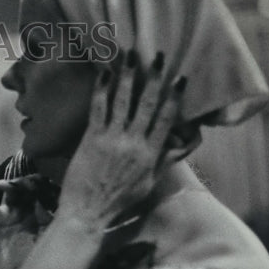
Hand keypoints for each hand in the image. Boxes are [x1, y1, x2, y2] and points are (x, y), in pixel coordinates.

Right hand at [0, 176, 52, 268]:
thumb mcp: (48, 256)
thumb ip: (61, 243)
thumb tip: (83, 234)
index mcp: (40, 225)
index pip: (49, 200)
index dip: (54, 191)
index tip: (61, 191)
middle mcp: (24, 218)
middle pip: (32, 189)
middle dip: (38, 183)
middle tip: (44, 185)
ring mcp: (7, 216)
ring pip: (14, 188)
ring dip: (21, 182)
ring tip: (28, 186)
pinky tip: (8, 186)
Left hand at [56, 50, 189, 229]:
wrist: (88, 213)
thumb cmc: (118, 202)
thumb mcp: (148, 184)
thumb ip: (163, 161)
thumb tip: (179, 145)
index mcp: (151, 155)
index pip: (167, 120)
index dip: (174, 98)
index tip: (181, 79)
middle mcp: (134, 144)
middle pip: (147, 104)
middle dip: (153, 78)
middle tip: (157, 56)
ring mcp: (113, 140)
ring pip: (123, 101)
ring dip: (128, 76)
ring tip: (130, 54)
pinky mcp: (92, 139)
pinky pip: (98, 108)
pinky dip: (102, 89)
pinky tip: (104, 73)